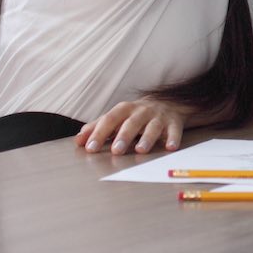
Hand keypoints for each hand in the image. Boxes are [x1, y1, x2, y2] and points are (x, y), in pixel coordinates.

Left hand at [76, 98, 190, 155]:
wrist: (168, 102)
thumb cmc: (136, 114)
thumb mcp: (117, 117)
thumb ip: (97, 127)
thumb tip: (78, 140)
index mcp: (125, 109)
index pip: (110, 119)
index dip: (99, 133)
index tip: (90, 148)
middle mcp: (142, 111)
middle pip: (132, 122)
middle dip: (124, 136)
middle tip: (116, 151)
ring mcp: (159, 116)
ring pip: (153, 126)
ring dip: (147, 138)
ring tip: (141, 150)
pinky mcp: (174, 122)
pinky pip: (175, 130)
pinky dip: (173, 138)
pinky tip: (170, 147)